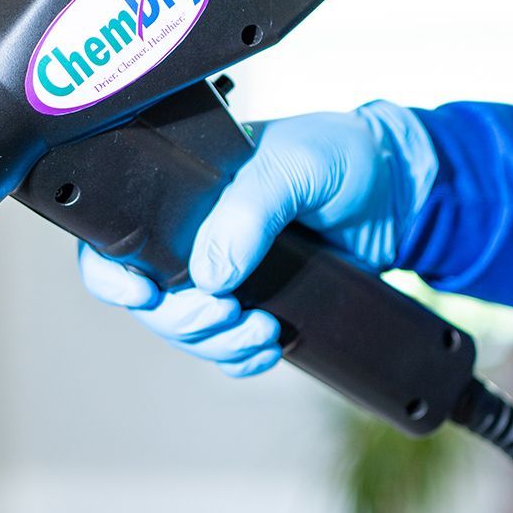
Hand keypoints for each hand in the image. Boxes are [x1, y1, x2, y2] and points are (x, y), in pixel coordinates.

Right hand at [77, 100, 435, 375]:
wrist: (399, 194)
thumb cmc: (341, 155)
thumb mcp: (295, 165)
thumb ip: (250, 210)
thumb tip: (209, 275)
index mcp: (184, 191)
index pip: (119, 236)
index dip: (113, 274)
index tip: (144, 295)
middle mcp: (193, 234)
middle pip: (148, 298)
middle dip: (181, 319)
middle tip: (226, 313)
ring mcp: (222, 272)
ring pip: (184, 330)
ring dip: (215, 343)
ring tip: (261, 330)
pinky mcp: (254, 302)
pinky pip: (224, 349)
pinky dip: (239, 358)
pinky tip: (268, 345)